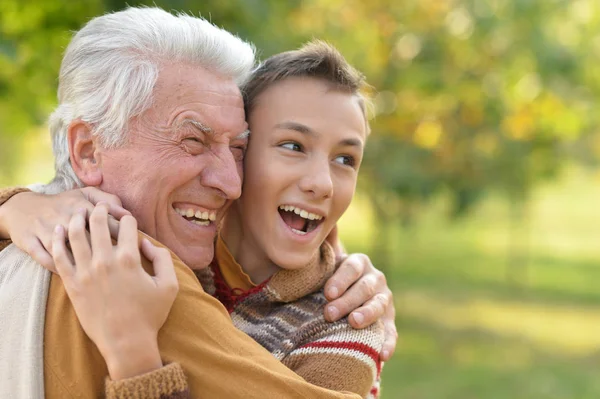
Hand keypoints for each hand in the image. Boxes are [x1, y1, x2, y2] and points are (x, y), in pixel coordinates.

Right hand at [0, 187, 129, 271]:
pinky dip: (58, 268)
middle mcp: (64, 216)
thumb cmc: (65, 203)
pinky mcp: (30, 242)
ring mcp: (45, 230)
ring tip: (99, 270)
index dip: (123, 235)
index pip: (108, 220)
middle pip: (90, 235)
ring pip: (66, 248)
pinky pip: (46, 259)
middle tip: (121, 261)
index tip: (133, 245)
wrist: (23, 208)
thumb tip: (127, 214)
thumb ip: (110, 200)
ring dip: (82, 261)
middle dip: (108, 249)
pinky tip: (74, 275)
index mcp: (82, 204)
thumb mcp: (87, 194)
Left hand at [51, 204, 177, 379]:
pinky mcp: (72, 283)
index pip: (127, 225)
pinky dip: (58, 240)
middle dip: (101, 211)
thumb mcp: (169, 285)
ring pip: (77, 234)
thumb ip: (162, 258)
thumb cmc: (150, 315)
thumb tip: (146, 243)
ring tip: (80, 213)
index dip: (129, 220)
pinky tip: (59, 230)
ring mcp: (86, 272)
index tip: (128, 222)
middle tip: (101, 208)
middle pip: (99, 223)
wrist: (126, 342)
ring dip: (78, 219)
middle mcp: (106, 261)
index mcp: (130, 259)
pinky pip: (59, 256)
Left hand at [323, 253, 396, 361]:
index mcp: (359, 263)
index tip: (327, 292)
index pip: (352, 268)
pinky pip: (391, 332)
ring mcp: (384, 300)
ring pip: (379, 306)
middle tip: (329, 313)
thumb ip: (324, 244)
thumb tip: (322, 223)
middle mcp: (375, 279)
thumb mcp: (326, 261)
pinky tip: (382, 354)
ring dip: (367, 315)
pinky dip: (388, 342)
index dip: (340, 279)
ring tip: (353, 323)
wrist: (344, 298)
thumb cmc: (329, 279)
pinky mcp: (389, 321)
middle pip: (363, 288)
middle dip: (347, 300)